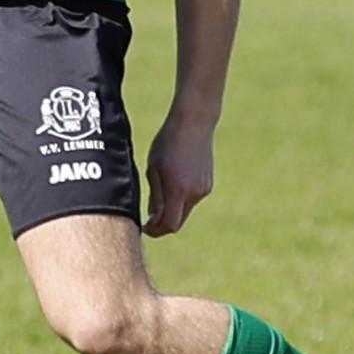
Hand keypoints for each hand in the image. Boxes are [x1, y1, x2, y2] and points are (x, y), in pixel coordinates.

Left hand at [142, 119, 215, 237]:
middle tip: (149, 217)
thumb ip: (155, 197)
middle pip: (178, 221)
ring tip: (160, 188)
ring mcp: (204, 189)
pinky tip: (174, 178)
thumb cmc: (167, 142)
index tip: (145, 227)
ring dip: (172, 208)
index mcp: (178, 190)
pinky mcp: (208, 184)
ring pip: (185, 210)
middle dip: (163, 222)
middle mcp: (194, 193)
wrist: (194, 122)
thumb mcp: (153, 169)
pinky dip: (181, 198)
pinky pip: (192, 199)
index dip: (155, 231)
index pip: (169, 225)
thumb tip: (153, 219)